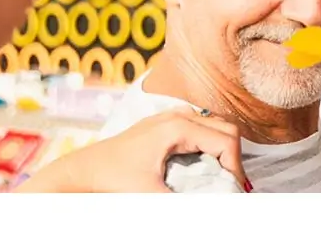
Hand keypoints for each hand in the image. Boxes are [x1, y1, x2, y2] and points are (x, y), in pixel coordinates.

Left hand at [15, 108, 247, 192]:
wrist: (83, 171)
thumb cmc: (113, 179)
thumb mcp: (152, 195)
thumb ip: (185, 202)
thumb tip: (214, 205)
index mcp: (177, 127)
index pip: (226, 140)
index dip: (237, 167)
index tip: (234, 190)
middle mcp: (177, 115)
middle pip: (226, 126)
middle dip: (234, 156)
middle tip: (231, 184)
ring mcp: (170, 115)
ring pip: (214, 123)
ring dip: (223, 147)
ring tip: (220, 175)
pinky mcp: (164, 122)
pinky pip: (200, 124)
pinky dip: (209, 141)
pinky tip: (202, 163)